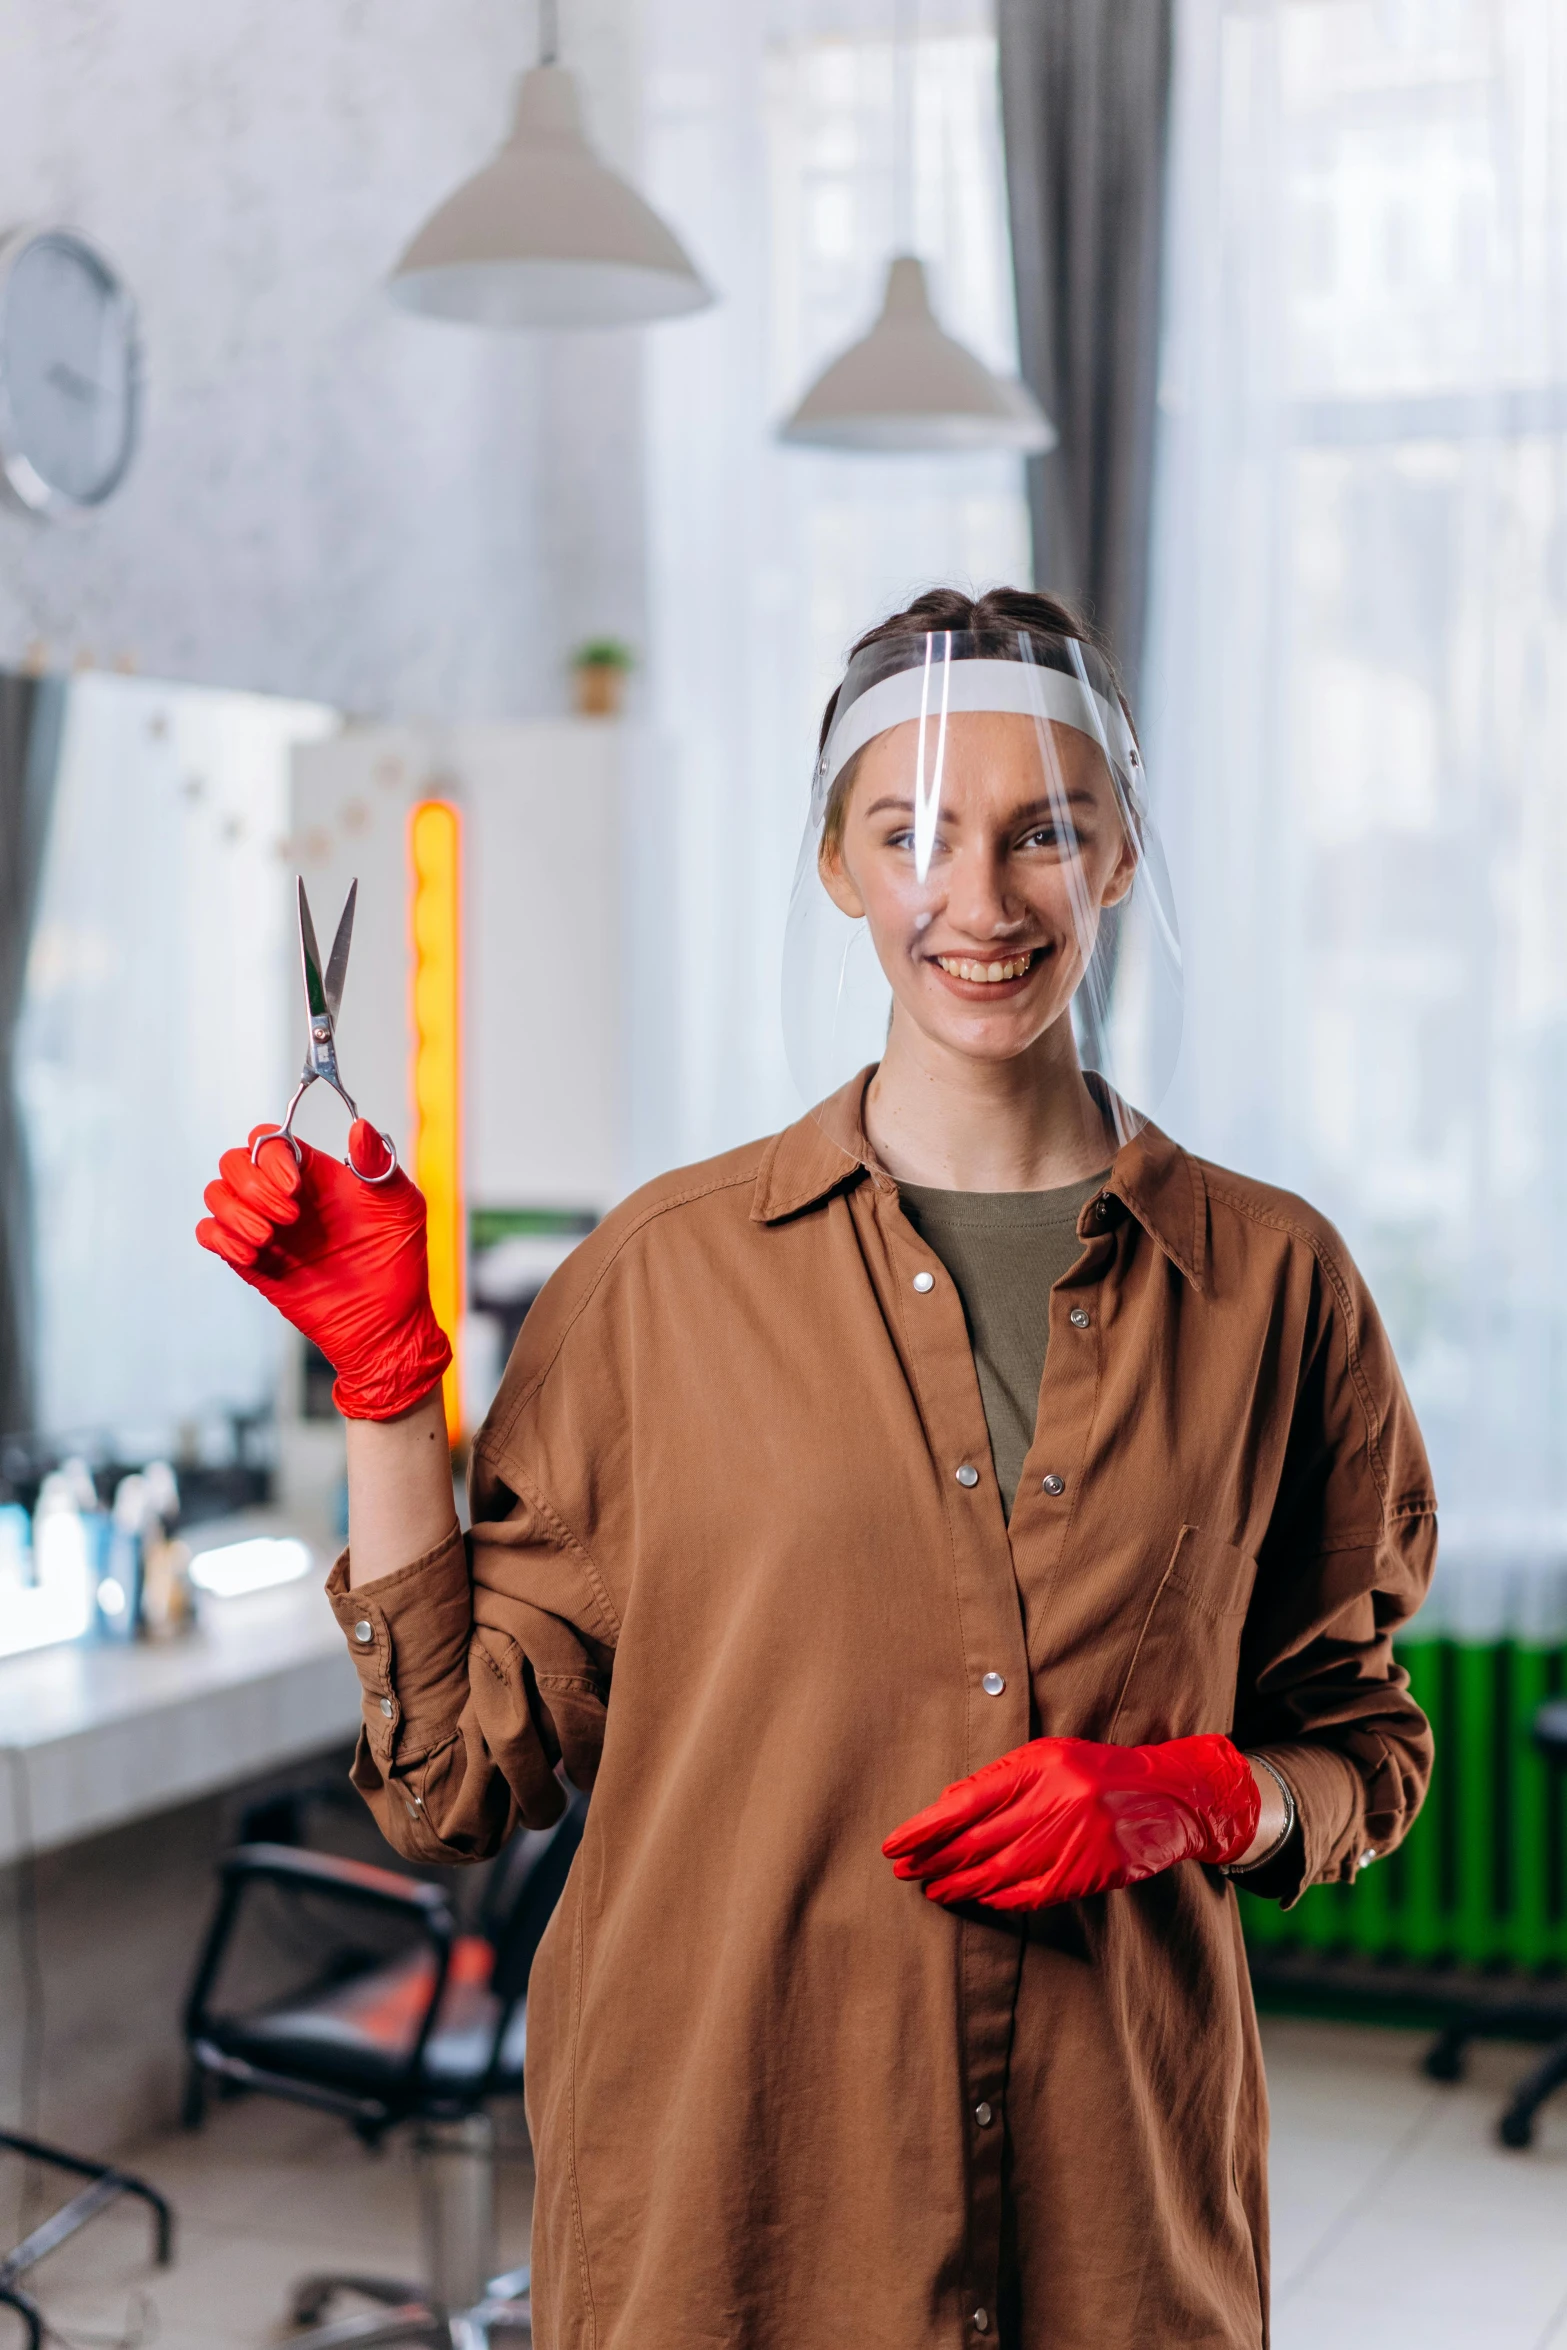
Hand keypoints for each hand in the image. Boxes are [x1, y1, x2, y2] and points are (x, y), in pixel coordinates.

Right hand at [197, 1124, 451, 1421]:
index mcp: (317, 1174)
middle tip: (289, 1218)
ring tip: (268, 1239)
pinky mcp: (252, 1262)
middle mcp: (285, 1195)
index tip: (295, 1186)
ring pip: (216, 1194)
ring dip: (233, 1212)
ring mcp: (266, 1227)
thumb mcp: (400, 1207)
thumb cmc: (397, 1262)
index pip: (270, 1139)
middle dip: (252, 1186)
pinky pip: (210, 1234)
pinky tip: (252, 1255)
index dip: (272, 1156)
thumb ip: (379, 1166)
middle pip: (235, 1162)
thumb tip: (361, 1127)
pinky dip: (221, 1238)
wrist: (385, 1324)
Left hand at [882, 1732, 1260, 1911]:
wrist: (1172, 1795)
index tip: (894, 1843)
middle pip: (976, 1840)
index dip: (924, 1827)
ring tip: (932, 1890)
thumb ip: (1001, 1778)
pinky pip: (1032, 1893)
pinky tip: (978, 1899)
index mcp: (1039, 1766)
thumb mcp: (1051, 1756)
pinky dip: (1000, 1899)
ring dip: (959, 1884)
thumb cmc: (1100, 1771)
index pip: (965, 1801)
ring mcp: (1073, 1840)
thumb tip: (945, 1805)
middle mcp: (1054, 1802)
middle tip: (903, 1872)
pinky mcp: (1090, 1872)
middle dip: (933, 1859)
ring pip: (999, 1872)